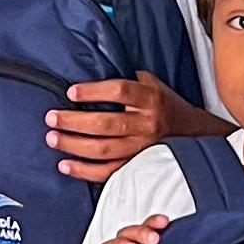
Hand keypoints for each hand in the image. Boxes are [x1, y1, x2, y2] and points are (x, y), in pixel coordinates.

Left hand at [49, 76, 204, 182]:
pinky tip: (66, 165)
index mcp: (150, 98)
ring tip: (53, 138)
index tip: (70, 93)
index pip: (119, 91)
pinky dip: (84, 171)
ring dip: (74, 145)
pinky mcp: (137, 165)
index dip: (93, 92)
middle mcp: (147, 123)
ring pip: (104, 150)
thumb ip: (127, 79)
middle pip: (105, 124)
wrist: (192, 132)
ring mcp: (142, 148)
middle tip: (51, 118)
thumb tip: (92, 71)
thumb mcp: (152, 83)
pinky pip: (109, 172)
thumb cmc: (164, 104)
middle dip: (74, 122)